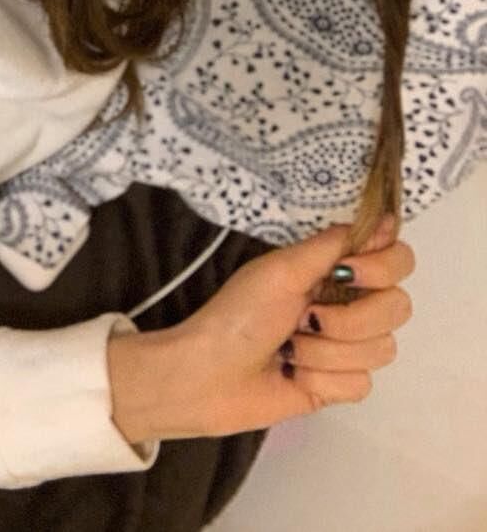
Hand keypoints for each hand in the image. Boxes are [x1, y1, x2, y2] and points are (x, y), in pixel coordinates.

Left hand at [108, 217, 413, 443]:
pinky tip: (293, 374)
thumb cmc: (238, 315)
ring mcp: (346, 347)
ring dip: (325, 351)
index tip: (347, 272)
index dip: (383, 267)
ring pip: (381, 349)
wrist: (208, 376)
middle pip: (398, 308)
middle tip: (305, 318)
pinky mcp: (340, 386)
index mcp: (333, 270)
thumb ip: (334, 245)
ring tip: (289, 348)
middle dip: (347, 319)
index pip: (398, 260)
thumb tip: (387, 219)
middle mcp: (347, 304)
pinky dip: (322, 379)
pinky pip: (360, 383)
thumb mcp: (282, 269)